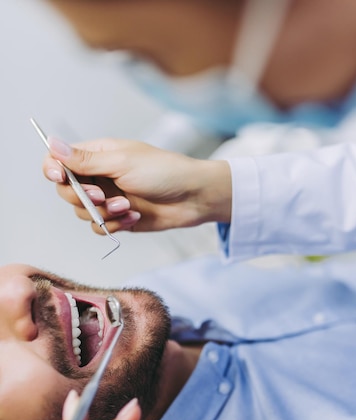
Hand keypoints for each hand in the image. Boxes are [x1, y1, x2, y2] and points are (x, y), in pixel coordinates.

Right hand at [42, 137, 231, 235]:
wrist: (193, 197)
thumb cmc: (164, 171)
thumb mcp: (121, 162)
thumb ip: (85, 160)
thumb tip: (52, 144)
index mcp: (97, 155)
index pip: (59, 160)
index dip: (53, 169)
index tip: (59, 177)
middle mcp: (99, 177)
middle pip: (66, 191)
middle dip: (82, 197)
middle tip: (102, 196)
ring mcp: (108, 199)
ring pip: (82, 213)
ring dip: (104, 212)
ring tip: (129, 206)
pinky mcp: (119, 219)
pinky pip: (100, 228)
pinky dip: (115, 225)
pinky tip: (135, 217)